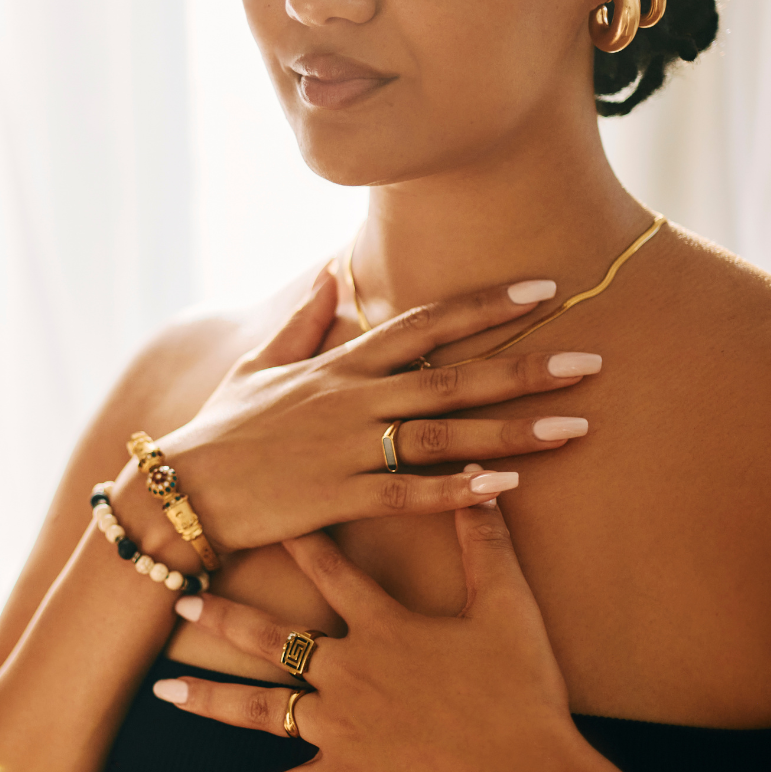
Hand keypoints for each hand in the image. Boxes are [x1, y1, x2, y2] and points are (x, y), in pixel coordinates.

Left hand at [155, 486, 585, 771]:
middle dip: (223, 617)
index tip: (257, 515)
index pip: (329, 570)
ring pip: (259, 709)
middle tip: (180, 602)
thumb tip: (479, 479)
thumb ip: (486, 542)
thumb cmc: (521, 692)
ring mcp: (340, 728)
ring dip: (208, 699)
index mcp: (383, 627)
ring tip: (163, 689)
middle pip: (271, 638)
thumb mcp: (508, 607)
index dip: (294, 540)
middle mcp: (349, 672)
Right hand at [158, 266, 601, 549]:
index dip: (486, 305)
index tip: (544, 289)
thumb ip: (302, 321)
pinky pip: (410, 493)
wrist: (179, 490)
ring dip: (512, 429)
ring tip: (575, 426)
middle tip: (592, 361)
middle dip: (524, 366)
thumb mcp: (258, 365)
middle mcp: (352, 399)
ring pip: (445, 434)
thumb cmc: (222, 430)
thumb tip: (331, 273)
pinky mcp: (338, 498)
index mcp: (340, 364)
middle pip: (453, 376)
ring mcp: (347, 448)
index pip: (425, 323)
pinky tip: (507, 487)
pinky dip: (459, 491)